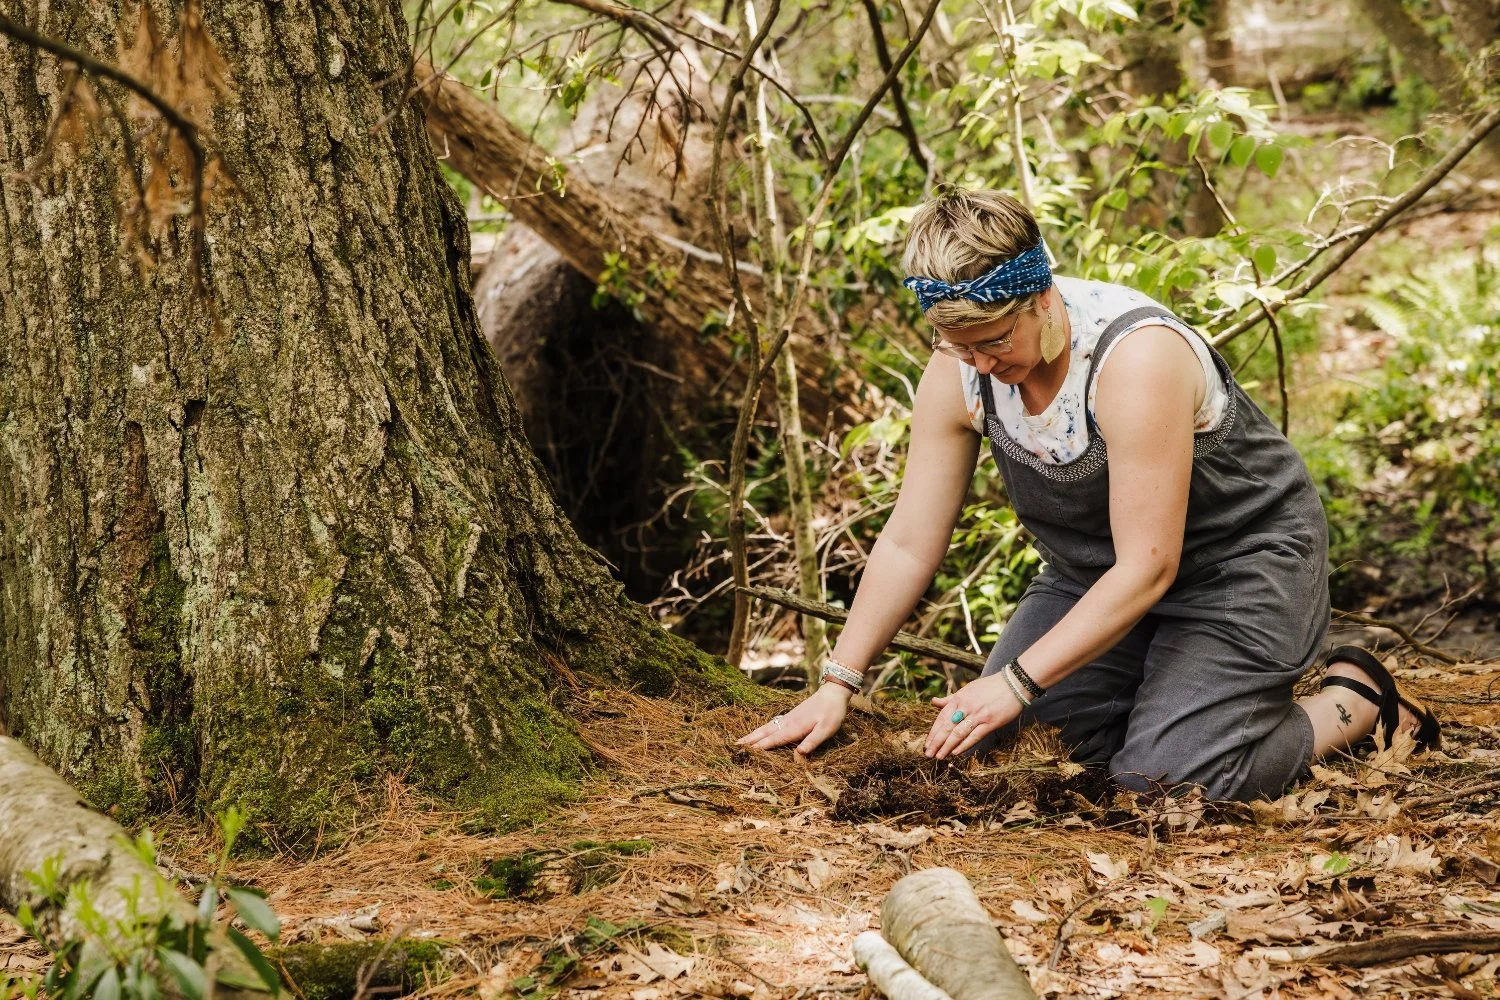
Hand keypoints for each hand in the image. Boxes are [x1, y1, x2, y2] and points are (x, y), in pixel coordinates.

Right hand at [737, 682, 851, 756]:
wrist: (833, 693)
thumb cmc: (832, 713)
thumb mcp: (827, 730)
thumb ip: (812, 741)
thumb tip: (798, 754)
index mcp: (795, 728)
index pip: (775, 739)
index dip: (761, 747)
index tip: (747, 752)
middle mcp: (788, 722)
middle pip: (765, 732)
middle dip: (751, 740)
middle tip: (735, 746)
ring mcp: (788, 718)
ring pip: (767, 727)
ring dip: (753, 734)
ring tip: (741, 740)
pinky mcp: (791, 716)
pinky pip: (772, 724)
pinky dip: (762, 729)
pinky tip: (759, 732)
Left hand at [923, 673, 1022, 759]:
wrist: (1013, 683)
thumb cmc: (990, 687)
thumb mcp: (967, 689)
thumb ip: (950, 699)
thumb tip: (934, 702)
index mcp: (959, 698)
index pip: (942, 718)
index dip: (933, 732)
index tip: (927, 744)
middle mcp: (966, 707)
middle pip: (947, 727)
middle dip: (937, 742)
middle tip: (928, 754)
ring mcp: (978, 715)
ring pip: (958, 733)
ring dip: (947, 746)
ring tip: (939, 756)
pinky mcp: (990, 722)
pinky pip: (974, 736)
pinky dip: (964, 745)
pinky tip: (955, 753)